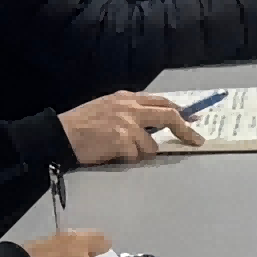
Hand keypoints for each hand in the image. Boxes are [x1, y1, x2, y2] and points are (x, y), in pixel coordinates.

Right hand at [64, 91, 194, 165]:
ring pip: (151, 145)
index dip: (180, 111)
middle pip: (169, 115)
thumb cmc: (82, 124)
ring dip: (140, 152)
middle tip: (195, 140)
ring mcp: (128, 124)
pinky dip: (127, 158)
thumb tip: (153, 123)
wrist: (61, 134)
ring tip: (118, 150)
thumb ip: (130, 112)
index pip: (161, 101)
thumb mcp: (107, 107)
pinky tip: (111, 153)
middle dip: (185, 129)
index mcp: (127, 98)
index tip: (193, 118)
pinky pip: (136, 156)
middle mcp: (130, 108)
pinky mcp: (123, 140)